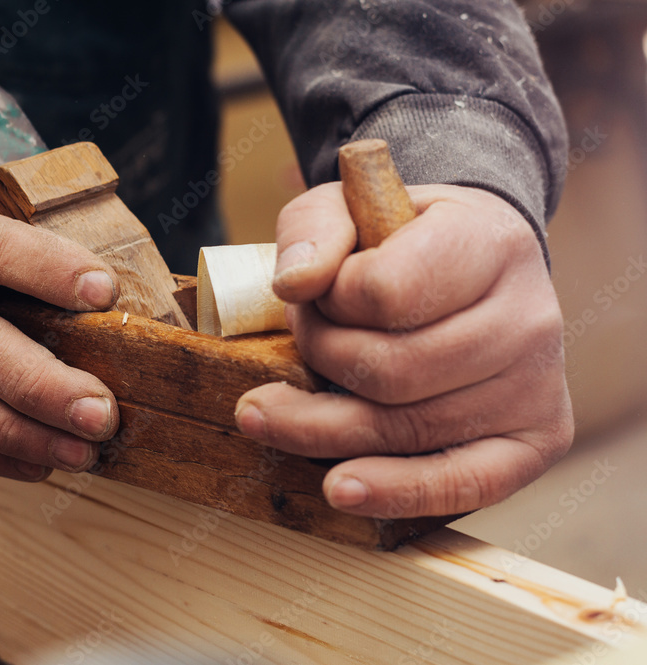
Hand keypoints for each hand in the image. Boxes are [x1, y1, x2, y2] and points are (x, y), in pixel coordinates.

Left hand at [235, 183, 573, 517]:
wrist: (476, 267)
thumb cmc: (402, 241)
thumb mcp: (349, 207)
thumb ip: (313, 231)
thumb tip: (295, 284)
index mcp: (491, 242)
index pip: (385, 291)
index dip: (328, 300)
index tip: (318, 292)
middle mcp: (530, 317)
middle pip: (390, 371)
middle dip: (320, 359)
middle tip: (303, 339)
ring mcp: (537, 385)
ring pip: (406, 427)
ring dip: (323, 420)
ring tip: (272, 409)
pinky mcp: (535, 442)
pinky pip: (462, 484)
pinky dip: (395, 492)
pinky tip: (340, 488)